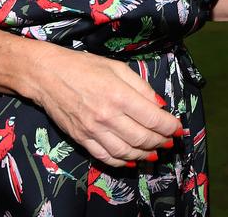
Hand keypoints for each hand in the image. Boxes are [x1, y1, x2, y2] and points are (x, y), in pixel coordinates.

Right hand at [28, 43, 181, 166]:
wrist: (48, 75)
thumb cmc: (85, 66)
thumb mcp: (117, 67)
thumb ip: (141, 87)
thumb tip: (159, 105)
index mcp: (119, 95)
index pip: (153, 118)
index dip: (170, 126)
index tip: (178, 127)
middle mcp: (107, 116)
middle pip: (143, 138)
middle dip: (161, 141)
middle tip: (170, 139)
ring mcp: (93, 131)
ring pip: (127, 151)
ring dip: (145, 154)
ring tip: (156, 151)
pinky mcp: (82, 139)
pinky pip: (106, 157)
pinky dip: (123, 161)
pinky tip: (133, 159)